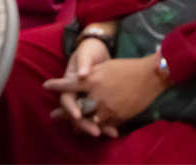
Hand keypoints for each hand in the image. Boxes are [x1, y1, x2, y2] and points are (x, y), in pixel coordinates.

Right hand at [43, 37, 114, 136]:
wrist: (100, 50)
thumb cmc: (89, 50)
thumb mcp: (86, 53)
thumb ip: (83, 64)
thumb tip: (81, 75)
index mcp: (69, 84)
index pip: (66, 100)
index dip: (70, 109)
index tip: (77, 116)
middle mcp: (76, 94)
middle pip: (77, 115)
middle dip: (86, 124)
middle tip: (96, 132)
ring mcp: (87, 98)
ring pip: (89, 118)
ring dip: (98, 126)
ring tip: (111, 134)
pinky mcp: (98, 101)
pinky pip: (100, 115)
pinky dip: (107, 122)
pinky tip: (116, 130)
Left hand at [48, 54, 167, 136]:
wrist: (150, 76)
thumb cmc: (128, 67)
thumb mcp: (106, 66)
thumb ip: (92, 75)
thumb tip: (80, 78)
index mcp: (93, 80)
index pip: (70, 83)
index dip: (57, 85)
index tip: (46, 85)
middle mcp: (97, 95)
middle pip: (76, 108)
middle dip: (64, 112)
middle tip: (54, 115)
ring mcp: (107, 108)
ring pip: (88, 120)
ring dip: (79, 123)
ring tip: (72, 127)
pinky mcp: (117, 117)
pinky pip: (104, 126)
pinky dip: (98, 127)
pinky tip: (93, 128)